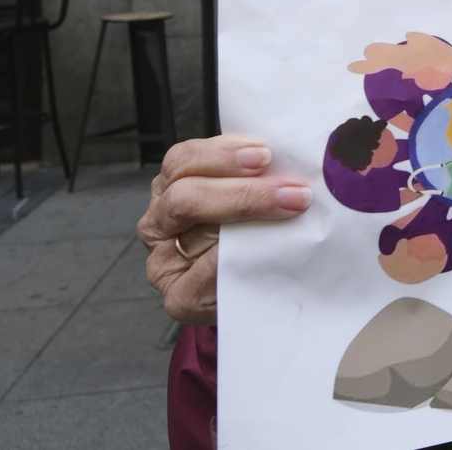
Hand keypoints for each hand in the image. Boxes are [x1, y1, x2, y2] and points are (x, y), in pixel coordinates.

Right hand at [138, 135, 312, 324]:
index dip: (222, 154)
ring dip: (247, 220)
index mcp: (171, 184)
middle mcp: (160, 221)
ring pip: (197, 234)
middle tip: (291, 190)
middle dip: (242, 191)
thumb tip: (290, 154)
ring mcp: (164, 262)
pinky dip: (235, 259)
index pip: (183, 159)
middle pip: (184, 197)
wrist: (264, 283)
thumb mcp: (250, 187)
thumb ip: (256, 171)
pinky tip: (267, 249)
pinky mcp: (179, 297)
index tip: (266, 154)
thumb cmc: (258, 225)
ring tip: (291, 209)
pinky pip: (204, 275)